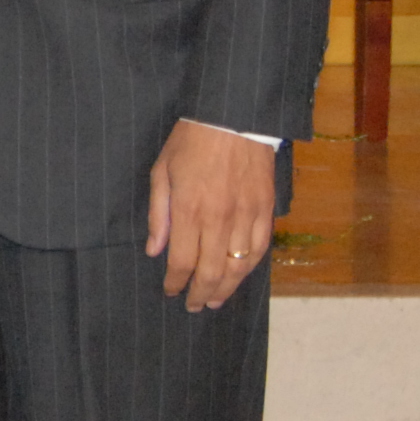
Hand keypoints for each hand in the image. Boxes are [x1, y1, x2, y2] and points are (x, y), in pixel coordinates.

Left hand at [147, 118, 277, 309]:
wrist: (233, 115)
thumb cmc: (191, 140)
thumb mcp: (162, 171)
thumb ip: (158, 214)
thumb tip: (154, 250)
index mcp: (189, 210)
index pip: (181, 262)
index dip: (175, 283)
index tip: (171, 292)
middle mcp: (219, 219)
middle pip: (211, 272)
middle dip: (200, 294)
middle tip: (194, 306)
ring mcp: (245, 216)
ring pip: (238, 267)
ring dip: (226, 289)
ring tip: (215, 300)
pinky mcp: (265, 209)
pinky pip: (259, 249)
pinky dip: (249, 268)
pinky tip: (239, 275)